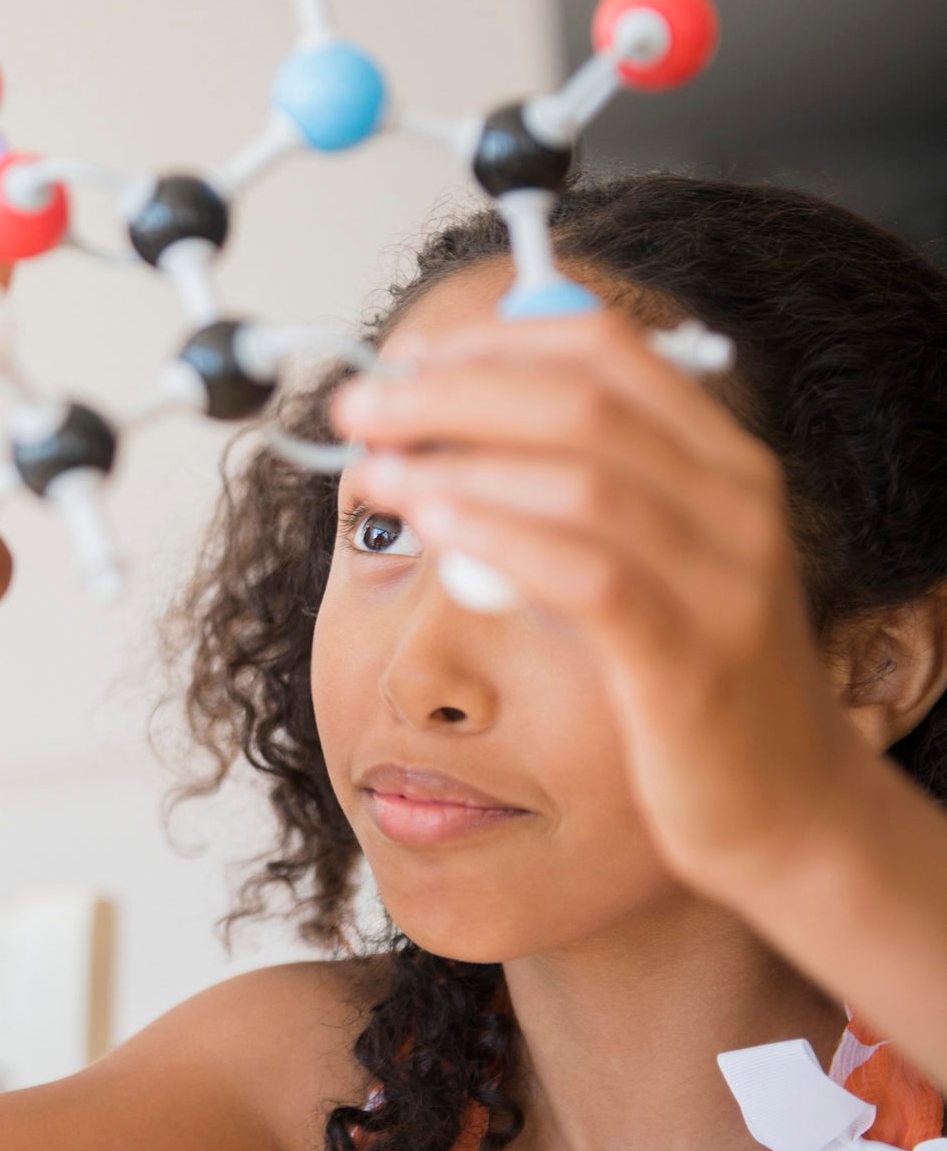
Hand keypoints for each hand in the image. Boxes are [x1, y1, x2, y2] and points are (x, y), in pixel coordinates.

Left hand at [330, 310, 868, 888]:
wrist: (793, 811)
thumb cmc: (690, 678)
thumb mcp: (642, 564)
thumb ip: (571, 494)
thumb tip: (435, 432)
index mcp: (721, 459)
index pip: (603, 347)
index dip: (489, 339)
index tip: (401, 356)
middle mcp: (735, 500)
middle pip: (578, 399)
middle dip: (450, 391)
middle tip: (356, 406)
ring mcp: (724, 576)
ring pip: (584, 478)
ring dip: (457, 461)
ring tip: (370, 469)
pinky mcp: (692, 657)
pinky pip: (590, 573)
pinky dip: (501, 536)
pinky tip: (430, 526)